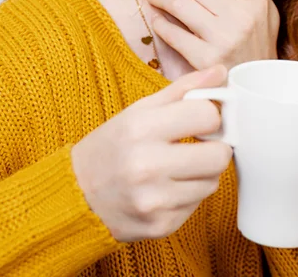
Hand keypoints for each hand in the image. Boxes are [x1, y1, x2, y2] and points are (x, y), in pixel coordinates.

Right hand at [70, 66, 232, 242]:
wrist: (77, 195)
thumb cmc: (112, 147)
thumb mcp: (139, 111)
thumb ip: (183, 89)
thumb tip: (221, 71)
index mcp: (141, 129)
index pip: (207, 116)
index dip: (209, 116)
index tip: (200, 121)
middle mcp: (146, 166)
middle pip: (219, 155)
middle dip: (214, 148)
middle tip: (198, 146)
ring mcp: (154, 200)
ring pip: (212, 183)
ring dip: (202, 174)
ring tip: (177, 168)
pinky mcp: (160, 225)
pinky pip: (197, 205)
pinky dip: (188, 196)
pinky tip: (166, 189)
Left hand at [142, 0, 279, 69]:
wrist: (258, 93)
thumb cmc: (259, 49)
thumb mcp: (269, 16)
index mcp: (255, 1)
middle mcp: (241, 16)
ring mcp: (224, 37)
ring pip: (179, 3)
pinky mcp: (206, 59)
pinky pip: (173, 33)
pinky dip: (160, 23)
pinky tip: (157, 19)